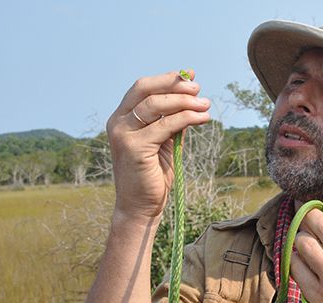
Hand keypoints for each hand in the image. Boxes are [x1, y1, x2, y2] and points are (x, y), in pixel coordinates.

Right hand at [105, 70, 211, 221]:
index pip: (142, 88)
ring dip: (184, 101)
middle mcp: (118, 122)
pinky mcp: (134, 147)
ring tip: (205, 104)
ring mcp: (123, 134)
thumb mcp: (163, 141)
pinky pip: (165, 125)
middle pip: (145, 89)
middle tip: (198, 89)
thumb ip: (171, 121)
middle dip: (174, 85)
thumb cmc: (153, 175)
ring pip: (156, 105)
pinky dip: (187, 118)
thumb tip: (191, 98)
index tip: (190, 76)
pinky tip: (202, 118)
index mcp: (122, 118)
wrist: (141, 206)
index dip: (167, 79)